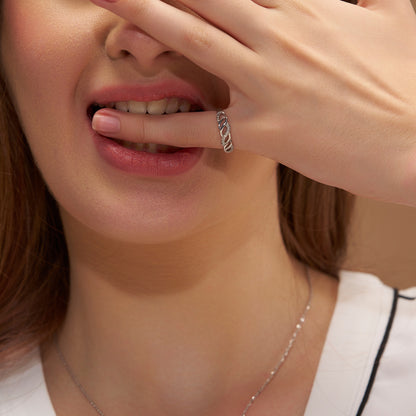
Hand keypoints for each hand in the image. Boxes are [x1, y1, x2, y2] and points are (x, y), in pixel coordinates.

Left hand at [90, 0, 415, 205]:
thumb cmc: (411, 84)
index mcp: (309, 7)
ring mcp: (268, 84)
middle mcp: (280, 36)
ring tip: (100, 6)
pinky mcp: (263, 133)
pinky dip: (151, 126)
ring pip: (192, 40)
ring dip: (139, 19)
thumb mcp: (396, 20)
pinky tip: (113, 124)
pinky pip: (196, 126)